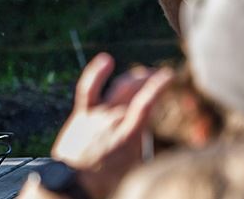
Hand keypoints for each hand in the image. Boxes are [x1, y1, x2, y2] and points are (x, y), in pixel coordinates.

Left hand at [49, 53, 172, 198]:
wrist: (74, 183)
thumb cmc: (108, 182)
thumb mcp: (136, 168)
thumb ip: (143, 146)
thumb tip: (153, 137)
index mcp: (130, 133)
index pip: (148, 101)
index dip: (159, 85)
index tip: (169, 74)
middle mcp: (114, 118)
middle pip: (134, 91)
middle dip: (149, 80)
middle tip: (158, 76)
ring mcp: (97, 114)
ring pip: (118, 89)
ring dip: (133, 79)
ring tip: (143, 74)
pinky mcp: (82, 115)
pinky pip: (89, 89)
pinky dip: (97, 73)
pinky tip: (107, 59)